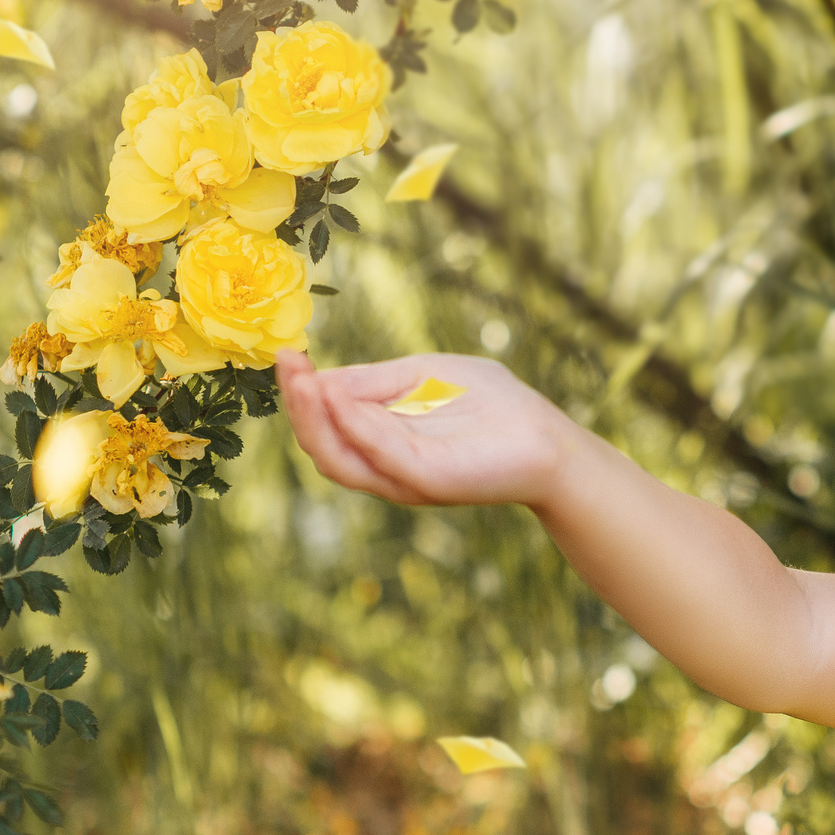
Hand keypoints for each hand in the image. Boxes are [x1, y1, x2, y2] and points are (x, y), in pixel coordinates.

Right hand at [278, 350, 571, 507]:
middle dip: (299, 406)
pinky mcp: (431, 479)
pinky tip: (340, 399)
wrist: (548, 438)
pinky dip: (358, 428)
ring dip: (315, 419)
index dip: (302, 390)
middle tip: (288, 366)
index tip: (286, 355)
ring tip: (301, 382)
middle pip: (323, 445)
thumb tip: (315, 378)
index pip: (326, 422)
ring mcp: (405, 476)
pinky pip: (384, 456)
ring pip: (340, 460)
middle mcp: (385, 465)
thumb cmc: (491, 404)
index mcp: (380, 441)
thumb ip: (372, 382)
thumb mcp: (421, 376)